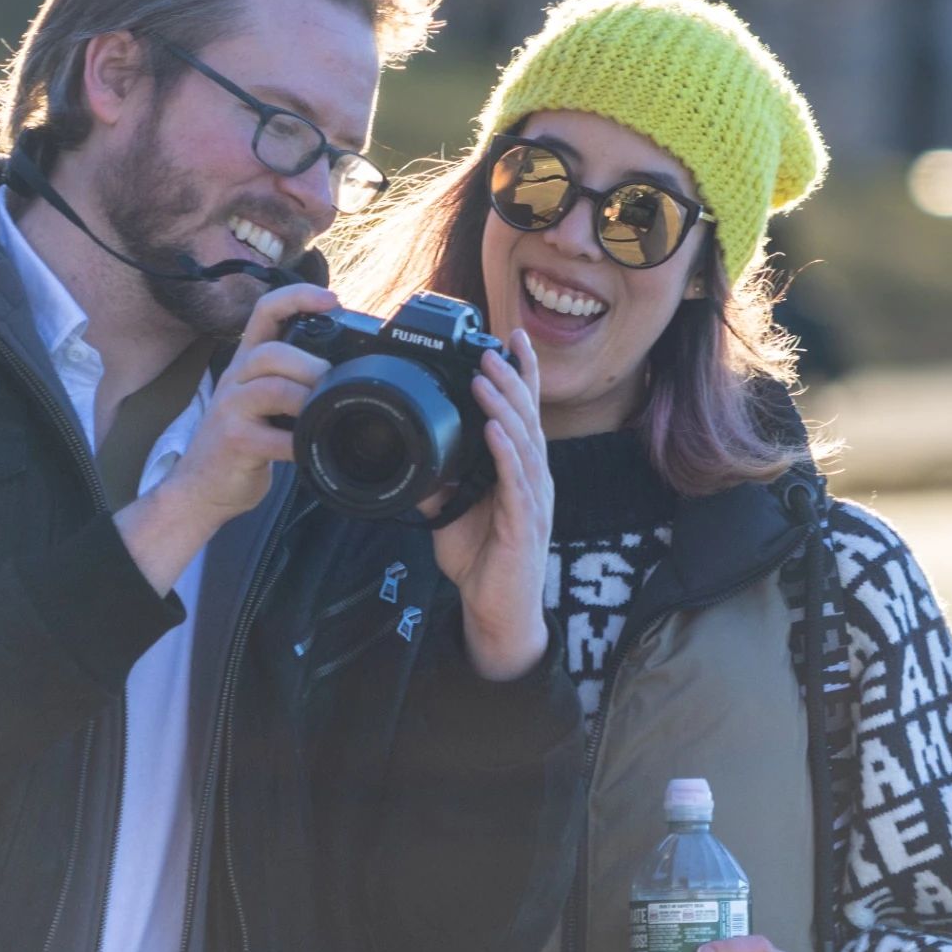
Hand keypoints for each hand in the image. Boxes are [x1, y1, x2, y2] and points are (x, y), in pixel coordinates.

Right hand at [118, 285, 334, 593]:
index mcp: (246, 363)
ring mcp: (231, 410)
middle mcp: (235, 379)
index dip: (297, 297)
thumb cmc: (240, 444)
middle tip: (332, 383)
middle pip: (272, 351)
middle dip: (311, 364)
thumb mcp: (260, 401)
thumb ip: (289, 380)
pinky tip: (309, 449)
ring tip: (324, 413)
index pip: (265, 311)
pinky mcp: (234, 442)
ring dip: (307, 399)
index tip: (331, 300)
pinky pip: (274, 436)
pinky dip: (299, 442)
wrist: (200, 489)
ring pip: (273, 387)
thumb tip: (340, 369)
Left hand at [425, 329, 551, 680]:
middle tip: (490, 348)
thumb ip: (440, 483)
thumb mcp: (453, 515)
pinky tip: (493, 428)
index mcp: (521, 472)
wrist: (497, 613)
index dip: (522, 375)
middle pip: (527, 418)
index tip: (512, 339)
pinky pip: (517, 480)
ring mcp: (533, 500)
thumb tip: (417, 456)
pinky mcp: (525, 523)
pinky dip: (505, 451)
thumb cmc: (484, 563)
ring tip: (485, 376)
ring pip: (523, 442)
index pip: (524, 415)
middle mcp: (534, 479)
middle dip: (511, 379)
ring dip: (504, 406)